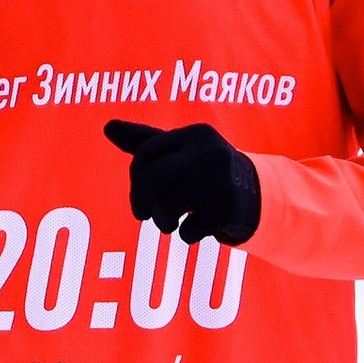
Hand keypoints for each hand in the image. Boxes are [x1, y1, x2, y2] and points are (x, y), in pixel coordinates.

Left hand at [104, 119, 261, 245]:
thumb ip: (145, 141)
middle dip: (140, 200)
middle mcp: (208, 154)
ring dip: (160, 221)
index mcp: (195, 135)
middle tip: (142, 213)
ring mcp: (219, 182)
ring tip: (166, 223)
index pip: (146, 152)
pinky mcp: (227, 211)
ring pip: (167, 205)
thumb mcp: (180, 151)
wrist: (255, 194)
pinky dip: (186, 235)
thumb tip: (108, 127)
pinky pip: (189, 231)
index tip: (141, 190)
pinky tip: (193, 229)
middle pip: (152, 178)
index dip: (135, 176)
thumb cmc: (205, 171)